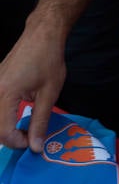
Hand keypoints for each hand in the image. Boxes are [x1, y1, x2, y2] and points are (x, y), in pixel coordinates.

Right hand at [0, 22, 65, 150]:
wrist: (41, 36)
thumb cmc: (48, 61)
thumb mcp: (49, 94)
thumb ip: (40, 122)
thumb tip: (36, 146)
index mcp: (6, 93)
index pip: (3, 132)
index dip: (18, 143)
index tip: (34, 141)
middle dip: (10, 138)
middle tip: (30, 137)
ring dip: (6, 128)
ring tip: (24, 128)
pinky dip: (4, 117)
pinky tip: (17, 116)